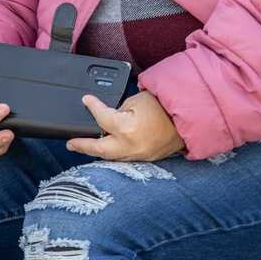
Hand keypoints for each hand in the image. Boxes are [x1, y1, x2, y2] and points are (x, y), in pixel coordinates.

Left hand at [67, 90, 184, 162]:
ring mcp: (140, 155)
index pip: (101, 118)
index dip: (92, 107)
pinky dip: (115, 153)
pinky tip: (109, 149)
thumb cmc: (165, 105)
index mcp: (126, 129)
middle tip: (71, 143)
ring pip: (112, 157)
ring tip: (86, 147)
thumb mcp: (136, 100)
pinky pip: (126, 158)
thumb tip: (107, 118)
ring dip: (98, 152)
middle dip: (83, 146)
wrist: (190, 116)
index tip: (86, 101)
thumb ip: (118, 111)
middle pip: (99, 149)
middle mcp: (131, 146)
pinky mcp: (148, 159)